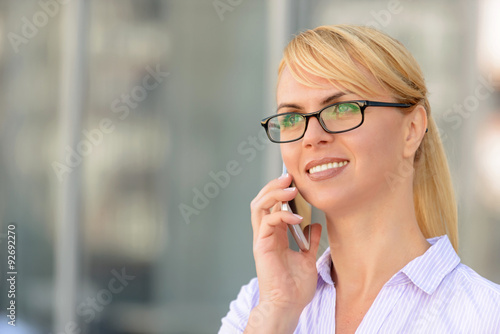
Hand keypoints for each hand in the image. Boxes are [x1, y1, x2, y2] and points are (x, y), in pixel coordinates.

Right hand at [246, 173, 321, 331]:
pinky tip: (297, 217)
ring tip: (290, 189)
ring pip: (259, 206)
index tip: (295, 181)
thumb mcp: (308, 258)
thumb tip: (315, 226)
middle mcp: (266, 234)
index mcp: (275, 235)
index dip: (281, 191)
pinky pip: (267, 222)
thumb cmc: (295, 287)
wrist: (288, 305)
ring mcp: (262, 239)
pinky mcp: (261, 245)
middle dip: (274, 186)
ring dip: (274, 194)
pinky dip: (281, 215)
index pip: (272, 205)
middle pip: (262, 200)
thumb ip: (310, 241)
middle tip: (289, 177)